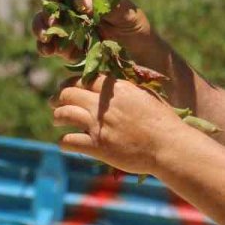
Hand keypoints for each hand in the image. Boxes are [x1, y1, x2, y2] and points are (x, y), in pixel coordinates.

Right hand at [32, 0, 150, 62]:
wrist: (141, 53)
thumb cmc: (135, 24)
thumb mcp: (125, 12)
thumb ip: (104, 6)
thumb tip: (78, 1)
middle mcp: (75, 10)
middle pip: (51, 7)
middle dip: (46, 14)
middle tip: (50, 25)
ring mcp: (70, 29)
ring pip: (46, 26)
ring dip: (41, 31)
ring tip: (46, 39)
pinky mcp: (70, 48)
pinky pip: (52, 46)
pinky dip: (47, 48)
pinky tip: (49, 51)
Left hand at [51, 71, 184, 175]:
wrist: (168, 146)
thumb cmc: (163, 121)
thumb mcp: (146, 96)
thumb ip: (126, 91)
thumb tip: (113, 87)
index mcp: (117, 88)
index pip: (85, 78)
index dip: (73, 82)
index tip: (70, 87)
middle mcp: (104, 104)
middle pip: (68, 93)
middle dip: (59, 97)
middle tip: (56, 103)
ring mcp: (98, 125)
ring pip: (63, 114)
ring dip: (57, 116)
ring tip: (57, 120)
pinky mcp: (97, 146)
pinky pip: (68, 141)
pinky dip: (64, 142)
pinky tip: (66, 143)